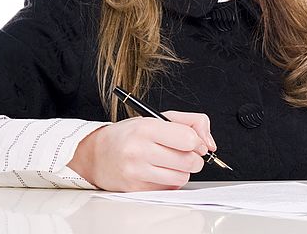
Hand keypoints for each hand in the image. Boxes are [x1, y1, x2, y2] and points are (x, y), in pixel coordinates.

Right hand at [67, 111, 216, 191]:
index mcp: (147, 128)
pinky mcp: (135, 189)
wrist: (97, 153)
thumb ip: (190, 122)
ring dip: (183, 170)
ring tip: (172, 161)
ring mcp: (137, 172)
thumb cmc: (130, 134)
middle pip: (188, 161)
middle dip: (195, 158)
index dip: (199, 142)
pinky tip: (160, 171)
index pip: (187, 139)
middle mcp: (140, 150)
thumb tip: (209, 143)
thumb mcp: (158, 117)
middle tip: (187, 153)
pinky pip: (169, 189)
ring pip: (181, 177)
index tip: (198, 143)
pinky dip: (171, 181)